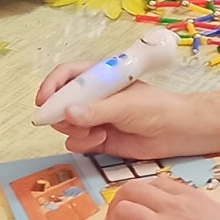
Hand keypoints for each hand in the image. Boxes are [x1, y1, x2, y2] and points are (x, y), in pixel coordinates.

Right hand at [35, 66, 208, 156]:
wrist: (177, 132)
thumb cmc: (155, 108)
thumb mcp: (124, 105)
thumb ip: (95, 111)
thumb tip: (67, 114)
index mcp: (100, 78)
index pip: (66, 76)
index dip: (51, 86)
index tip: (43, 101)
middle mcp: (94, 97)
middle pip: (61, 103)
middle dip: (61, 114)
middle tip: (71, 123)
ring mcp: (95, 119)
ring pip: (66, 125)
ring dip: (74, 131)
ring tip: (94, 133)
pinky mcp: (98, 140)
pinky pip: (77, 142)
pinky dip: (83, 143)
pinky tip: (101, 141)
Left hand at [106, 177, 219, 219]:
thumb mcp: (216, 211)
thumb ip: (194, 208)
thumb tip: (183, 217)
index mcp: (187, 194)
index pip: (152, 183)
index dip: (139, 196)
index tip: (138, 209)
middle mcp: (171, 204)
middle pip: (129, 190)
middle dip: (118, 205)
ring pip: (121, 211)